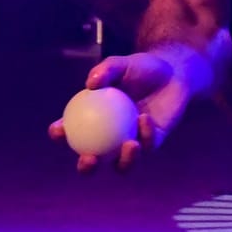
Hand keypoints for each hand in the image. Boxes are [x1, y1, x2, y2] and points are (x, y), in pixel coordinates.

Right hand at [46, 49, 199, 173]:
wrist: (172, 71)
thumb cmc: (140, 67)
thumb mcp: (121, 64)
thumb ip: (106, 71)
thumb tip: (90, 84)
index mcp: (93, 120)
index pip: (70, 131)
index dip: (59, 134)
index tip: (59, 129)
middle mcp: (109, 137)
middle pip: (93, 161)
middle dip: (86, 167)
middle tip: (89, 158)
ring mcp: (131, 142)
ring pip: (123, 164)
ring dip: (124, 160)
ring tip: (129, 144)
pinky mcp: (153, 142)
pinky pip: (148, 145)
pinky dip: (145, 134)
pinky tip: (144, 118)